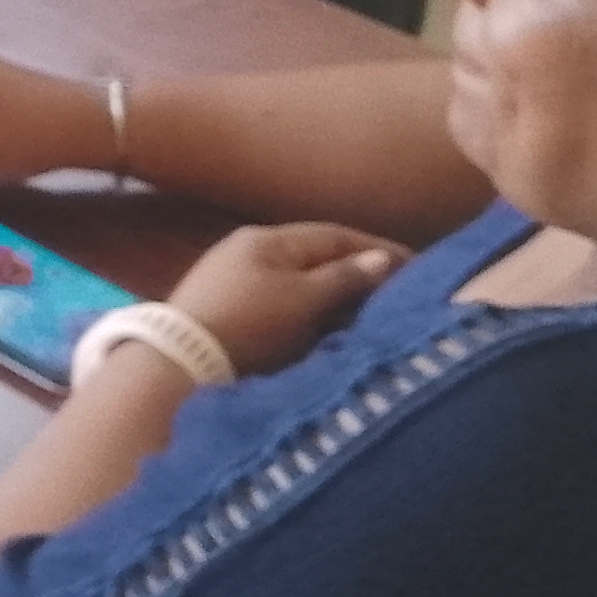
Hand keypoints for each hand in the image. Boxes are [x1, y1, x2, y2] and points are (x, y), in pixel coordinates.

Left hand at [166, 222, 406, 377]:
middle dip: (358, 274)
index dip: (377, 248)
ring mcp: (235, 281)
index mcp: (267, 239)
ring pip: (300, 284)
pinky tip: (328, 331)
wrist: (179, 362)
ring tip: (373, 316)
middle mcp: (249, 252)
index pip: (333, 235)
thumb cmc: (247, 324)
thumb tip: (382, 259)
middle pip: (316, 258)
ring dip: (335, 297)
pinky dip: (310, 314)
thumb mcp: (301, 299)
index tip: (418, 266)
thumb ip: (343, 278)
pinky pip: (283, 305)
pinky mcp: (228, 313)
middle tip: (400, 294)